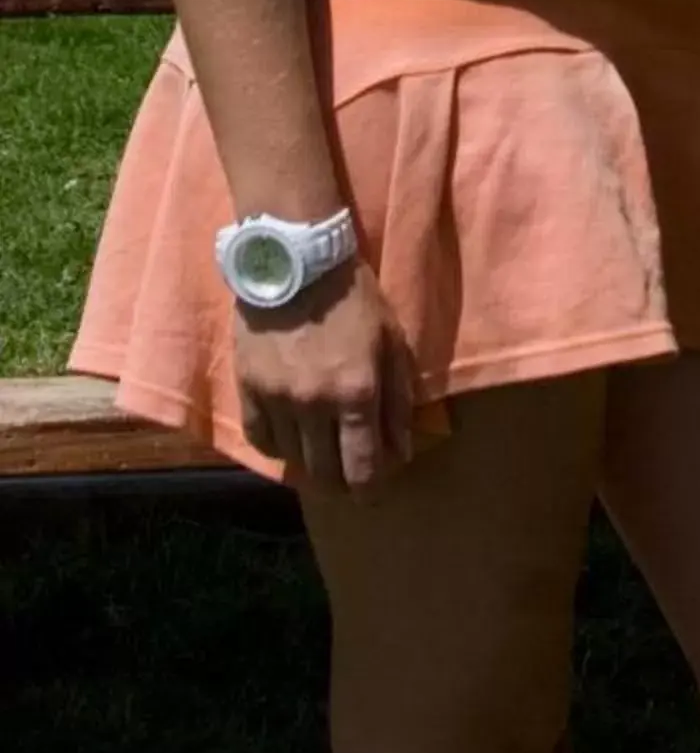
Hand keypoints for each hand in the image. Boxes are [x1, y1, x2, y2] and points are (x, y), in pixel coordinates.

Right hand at [236, 256, 415, 491]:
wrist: (296, 261)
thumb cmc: (353, 297)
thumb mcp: (392, 340)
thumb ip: (397, 399)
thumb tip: (399, 451)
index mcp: (357, 391)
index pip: (362, 467)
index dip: (370, 489)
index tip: (374, 491)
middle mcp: (315, 405)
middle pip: (326, 473)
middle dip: (343, 483)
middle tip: (350, 475)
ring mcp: (277, 400)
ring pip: (293, 460)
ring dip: (312, 464)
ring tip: (323, 453)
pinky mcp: (247, 390)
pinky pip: (261, 440)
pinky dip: (279, 446)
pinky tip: (292, 437)